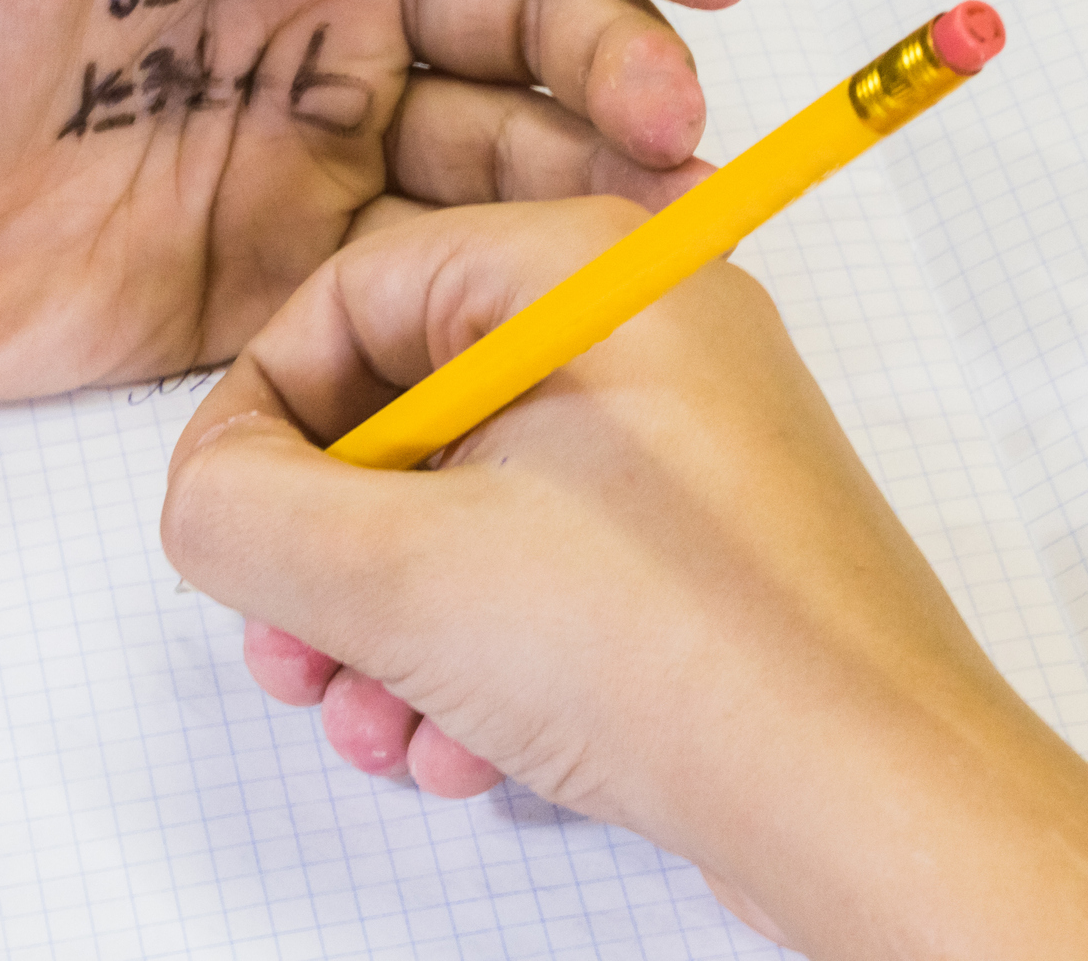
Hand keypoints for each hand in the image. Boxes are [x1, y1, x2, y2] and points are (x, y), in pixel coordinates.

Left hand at [0, 0, 757, 396]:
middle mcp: (330, 12)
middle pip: (533, 21)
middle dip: (623, 56)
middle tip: (673, 121)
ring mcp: (316, 146)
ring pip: (506, 149)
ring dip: (593, 173)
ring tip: (656, 216)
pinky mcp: (289, 267)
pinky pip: (431, 268)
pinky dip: (508, 279)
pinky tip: (564, 294)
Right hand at [161, 199, 1087, 959]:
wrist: (884, 815)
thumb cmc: (686, 659)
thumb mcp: (399, 576)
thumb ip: (240, 514)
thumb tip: (203, 499)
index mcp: (586, 272)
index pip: (354, 290)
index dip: (256, 414)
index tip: (219, 524)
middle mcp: (643, 333)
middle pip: (402, 406)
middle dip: (322, 552)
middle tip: (288, 652)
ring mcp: (679, 442)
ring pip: (461, 506)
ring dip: (385, 624)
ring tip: (374, 723)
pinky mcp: (696, 544)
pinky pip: (536, 567)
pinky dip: (470, 653)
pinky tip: (458, 748)